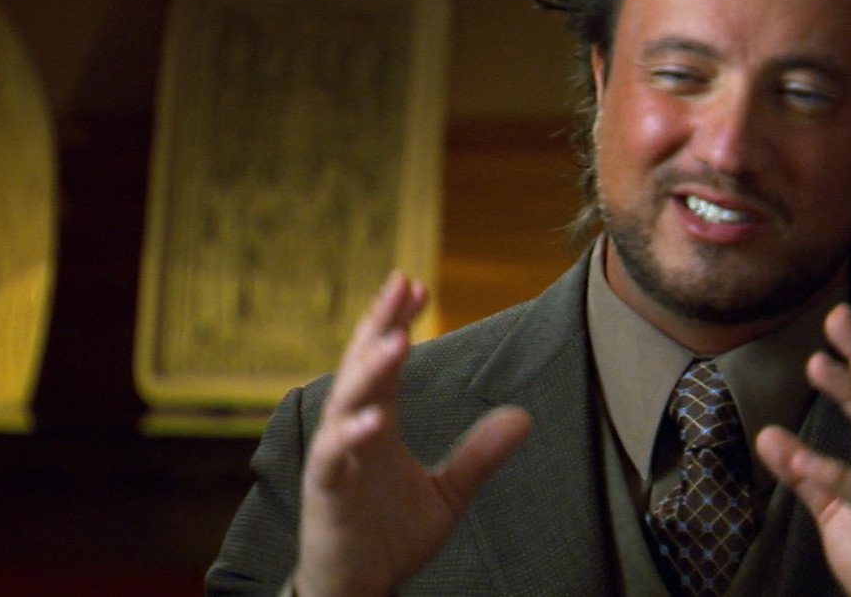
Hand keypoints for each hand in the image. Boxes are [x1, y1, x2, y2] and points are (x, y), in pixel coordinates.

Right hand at [293, 272, 531, 596]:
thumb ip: (479, 454)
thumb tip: (524, 417)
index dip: (398, 322)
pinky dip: (351, 435)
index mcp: (377, 423)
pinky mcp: (326, 492)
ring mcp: (335, 458)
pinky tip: (375, 418)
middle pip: (362, 365)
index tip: (418, 287)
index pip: (385, 361)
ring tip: (396, 340)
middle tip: (401, 284)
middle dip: (380, 323)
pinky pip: (335, 457)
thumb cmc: (390, 537)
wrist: (356, 589)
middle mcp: (352, 430)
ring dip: (370, 370)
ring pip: (346, 402)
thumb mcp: (448, 493)